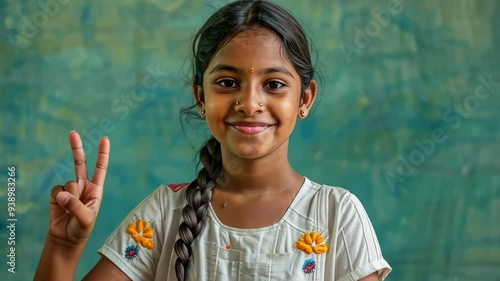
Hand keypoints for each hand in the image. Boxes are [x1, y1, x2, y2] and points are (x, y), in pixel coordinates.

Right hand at [49, 131, 109, 245]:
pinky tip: (61, 207)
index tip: (105, 139)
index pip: (100, 169)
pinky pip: (57, 190)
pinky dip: (58, 199)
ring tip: (71, 210)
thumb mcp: (85, 219)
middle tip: (73, 133)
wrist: (66, 239)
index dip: (102, 154)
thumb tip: (62, 194)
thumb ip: (75, 206)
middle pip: (80, 163)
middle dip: (76, 148)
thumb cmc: (81, 229)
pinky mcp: (57, 195)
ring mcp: (70, 189)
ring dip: (70, 197)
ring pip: (69, 183)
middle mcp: (83, 186)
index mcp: (96, 190)